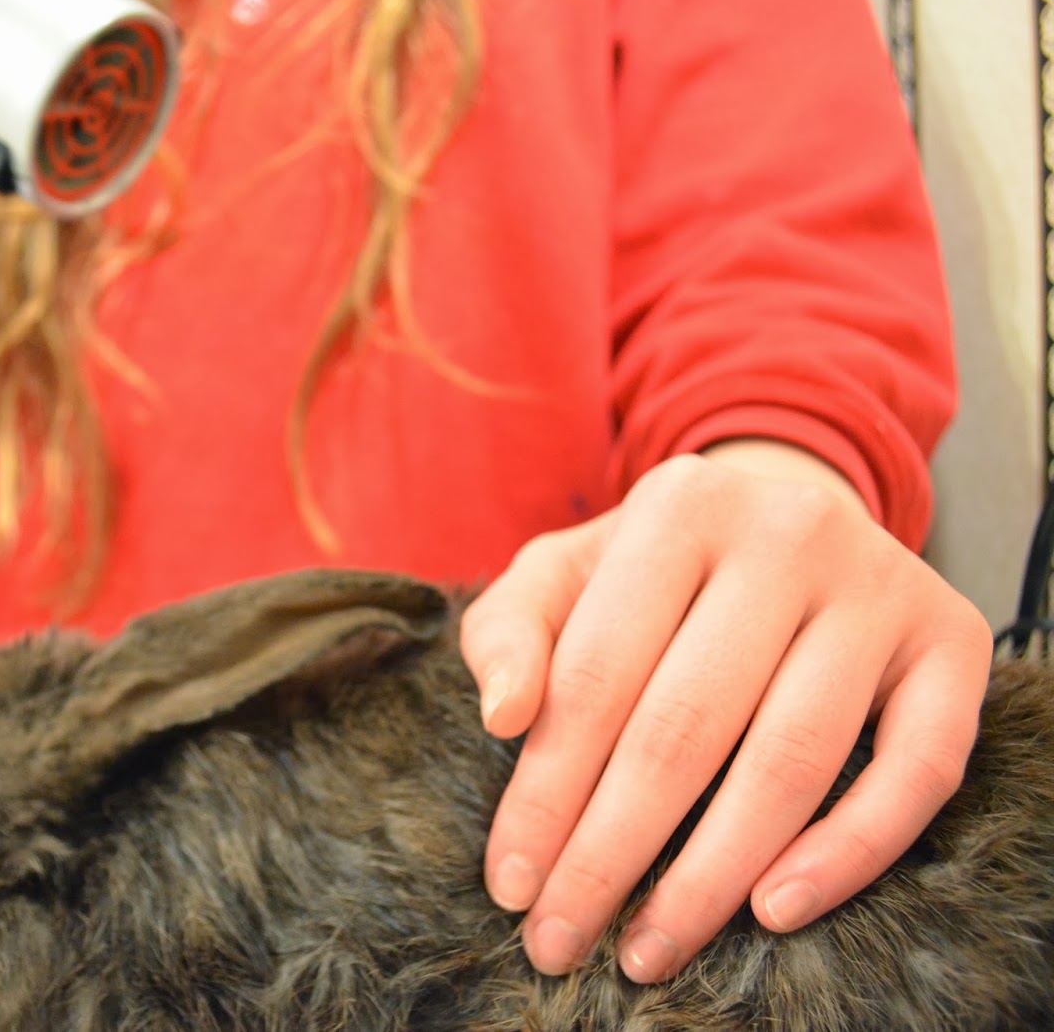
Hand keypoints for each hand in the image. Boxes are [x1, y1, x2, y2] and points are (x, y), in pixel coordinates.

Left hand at [460, 442, 991, 982]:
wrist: (788, 520)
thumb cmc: (650, 574)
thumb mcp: (561, 575)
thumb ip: (508, 632)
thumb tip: (502, 717)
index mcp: (680, 507)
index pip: (596, 675)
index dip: (545, 793)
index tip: (511, 887)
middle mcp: (789, 531)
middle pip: (684, 726)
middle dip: (610, 853)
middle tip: (560, 945)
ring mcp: (881, 586)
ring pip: (791, 760)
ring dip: (711, 876)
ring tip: (648, 949)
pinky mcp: (953, 642)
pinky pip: (917, 771)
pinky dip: (849, 852)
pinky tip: (773, 910)